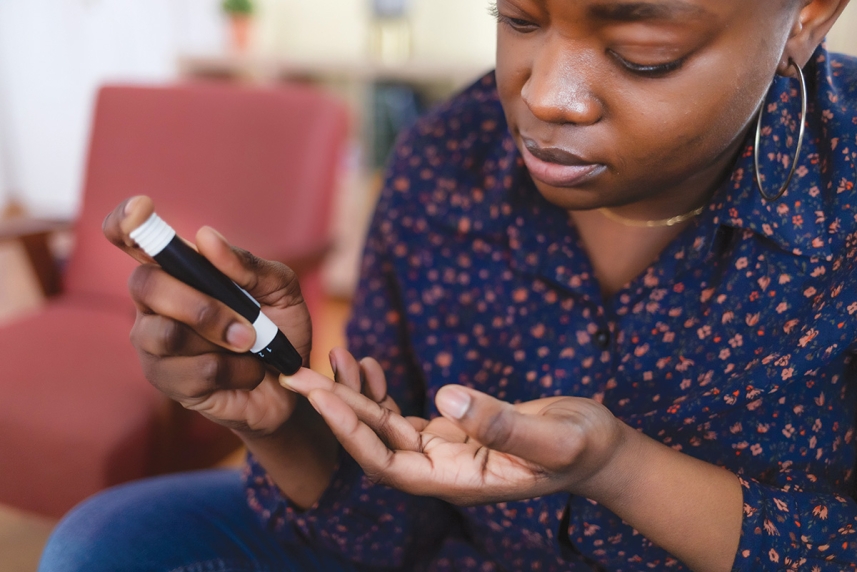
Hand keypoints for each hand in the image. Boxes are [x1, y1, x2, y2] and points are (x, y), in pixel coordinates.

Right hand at [103, 196, 311, 434]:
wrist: (293, 385)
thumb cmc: (280, 331)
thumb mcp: (281, 291)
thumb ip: (249, 265)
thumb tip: (206, 238)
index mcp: (180, 271)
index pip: (133, 239)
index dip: (126, 222)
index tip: (141, 211)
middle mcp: (156, 303)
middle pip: (145, 285)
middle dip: (199, 305)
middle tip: (247, 326)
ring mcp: (154, 344)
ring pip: (164, 334)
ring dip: (220, 339)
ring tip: (252, 345)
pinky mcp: (167, 381)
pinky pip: (191, 372)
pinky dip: (234, 370)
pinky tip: (248, 373)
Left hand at [282, 349, 632, 505]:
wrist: (599, 449)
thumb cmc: (584, 447)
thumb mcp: (556, 438)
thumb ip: (505, 425)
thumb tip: (448, 396)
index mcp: (459, 480)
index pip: (387, 464)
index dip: (351, 433)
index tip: (321, 398)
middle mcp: (442, 470)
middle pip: (373, 443)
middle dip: (334, 409)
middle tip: (294, 374)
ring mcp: (444, 451)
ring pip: (383, 427)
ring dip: (353, 395)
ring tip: (325, 360)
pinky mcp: (451, 430)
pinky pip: (403, 414)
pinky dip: (381, 391)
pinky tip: (366, 366)